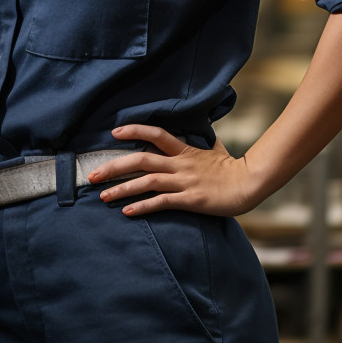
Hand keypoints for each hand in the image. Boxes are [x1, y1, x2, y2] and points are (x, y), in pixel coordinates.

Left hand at [87, 124, 258, 217]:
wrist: (249, 184)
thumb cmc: (232, 167)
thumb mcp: (215, 149)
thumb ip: (203, 142)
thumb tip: (203, 135)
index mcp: (184, 150)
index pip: (155, 134)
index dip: (134, 130)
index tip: (114, 132)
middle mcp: (180, 164)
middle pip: (141, 160)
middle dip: (113, 166)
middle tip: (92, 174)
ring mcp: (184, 182)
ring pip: (146, 182)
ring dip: (121, 189)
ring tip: (102, 195)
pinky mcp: (190, 200)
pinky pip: (161, 202)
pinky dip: (143, 206)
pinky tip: (127, 211)